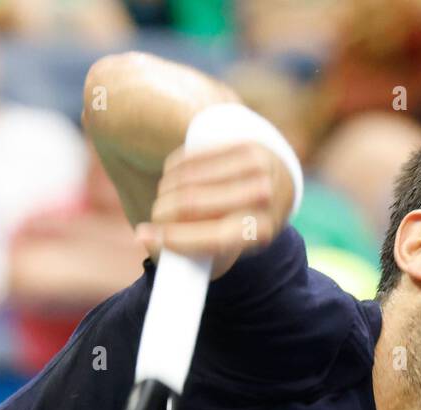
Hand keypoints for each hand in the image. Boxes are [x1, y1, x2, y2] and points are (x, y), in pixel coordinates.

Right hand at [134, 140, 294, 276]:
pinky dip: (174, 168)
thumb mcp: (228, 250)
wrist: (278, 189)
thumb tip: (146, 239)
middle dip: (162, 212)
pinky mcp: (244, 145)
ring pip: (190, 177)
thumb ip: (190, 253)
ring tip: (163, 199)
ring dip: (166, 190)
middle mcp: (263, 198)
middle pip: (193, 204)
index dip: (174, 239)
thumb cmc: (240, 226)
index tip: (143, 236)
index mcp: (261, 232)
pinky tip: (168, 178)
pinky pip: (195, 155)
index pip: (213, 238)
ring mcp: (257, 167)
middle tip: (154, 217)